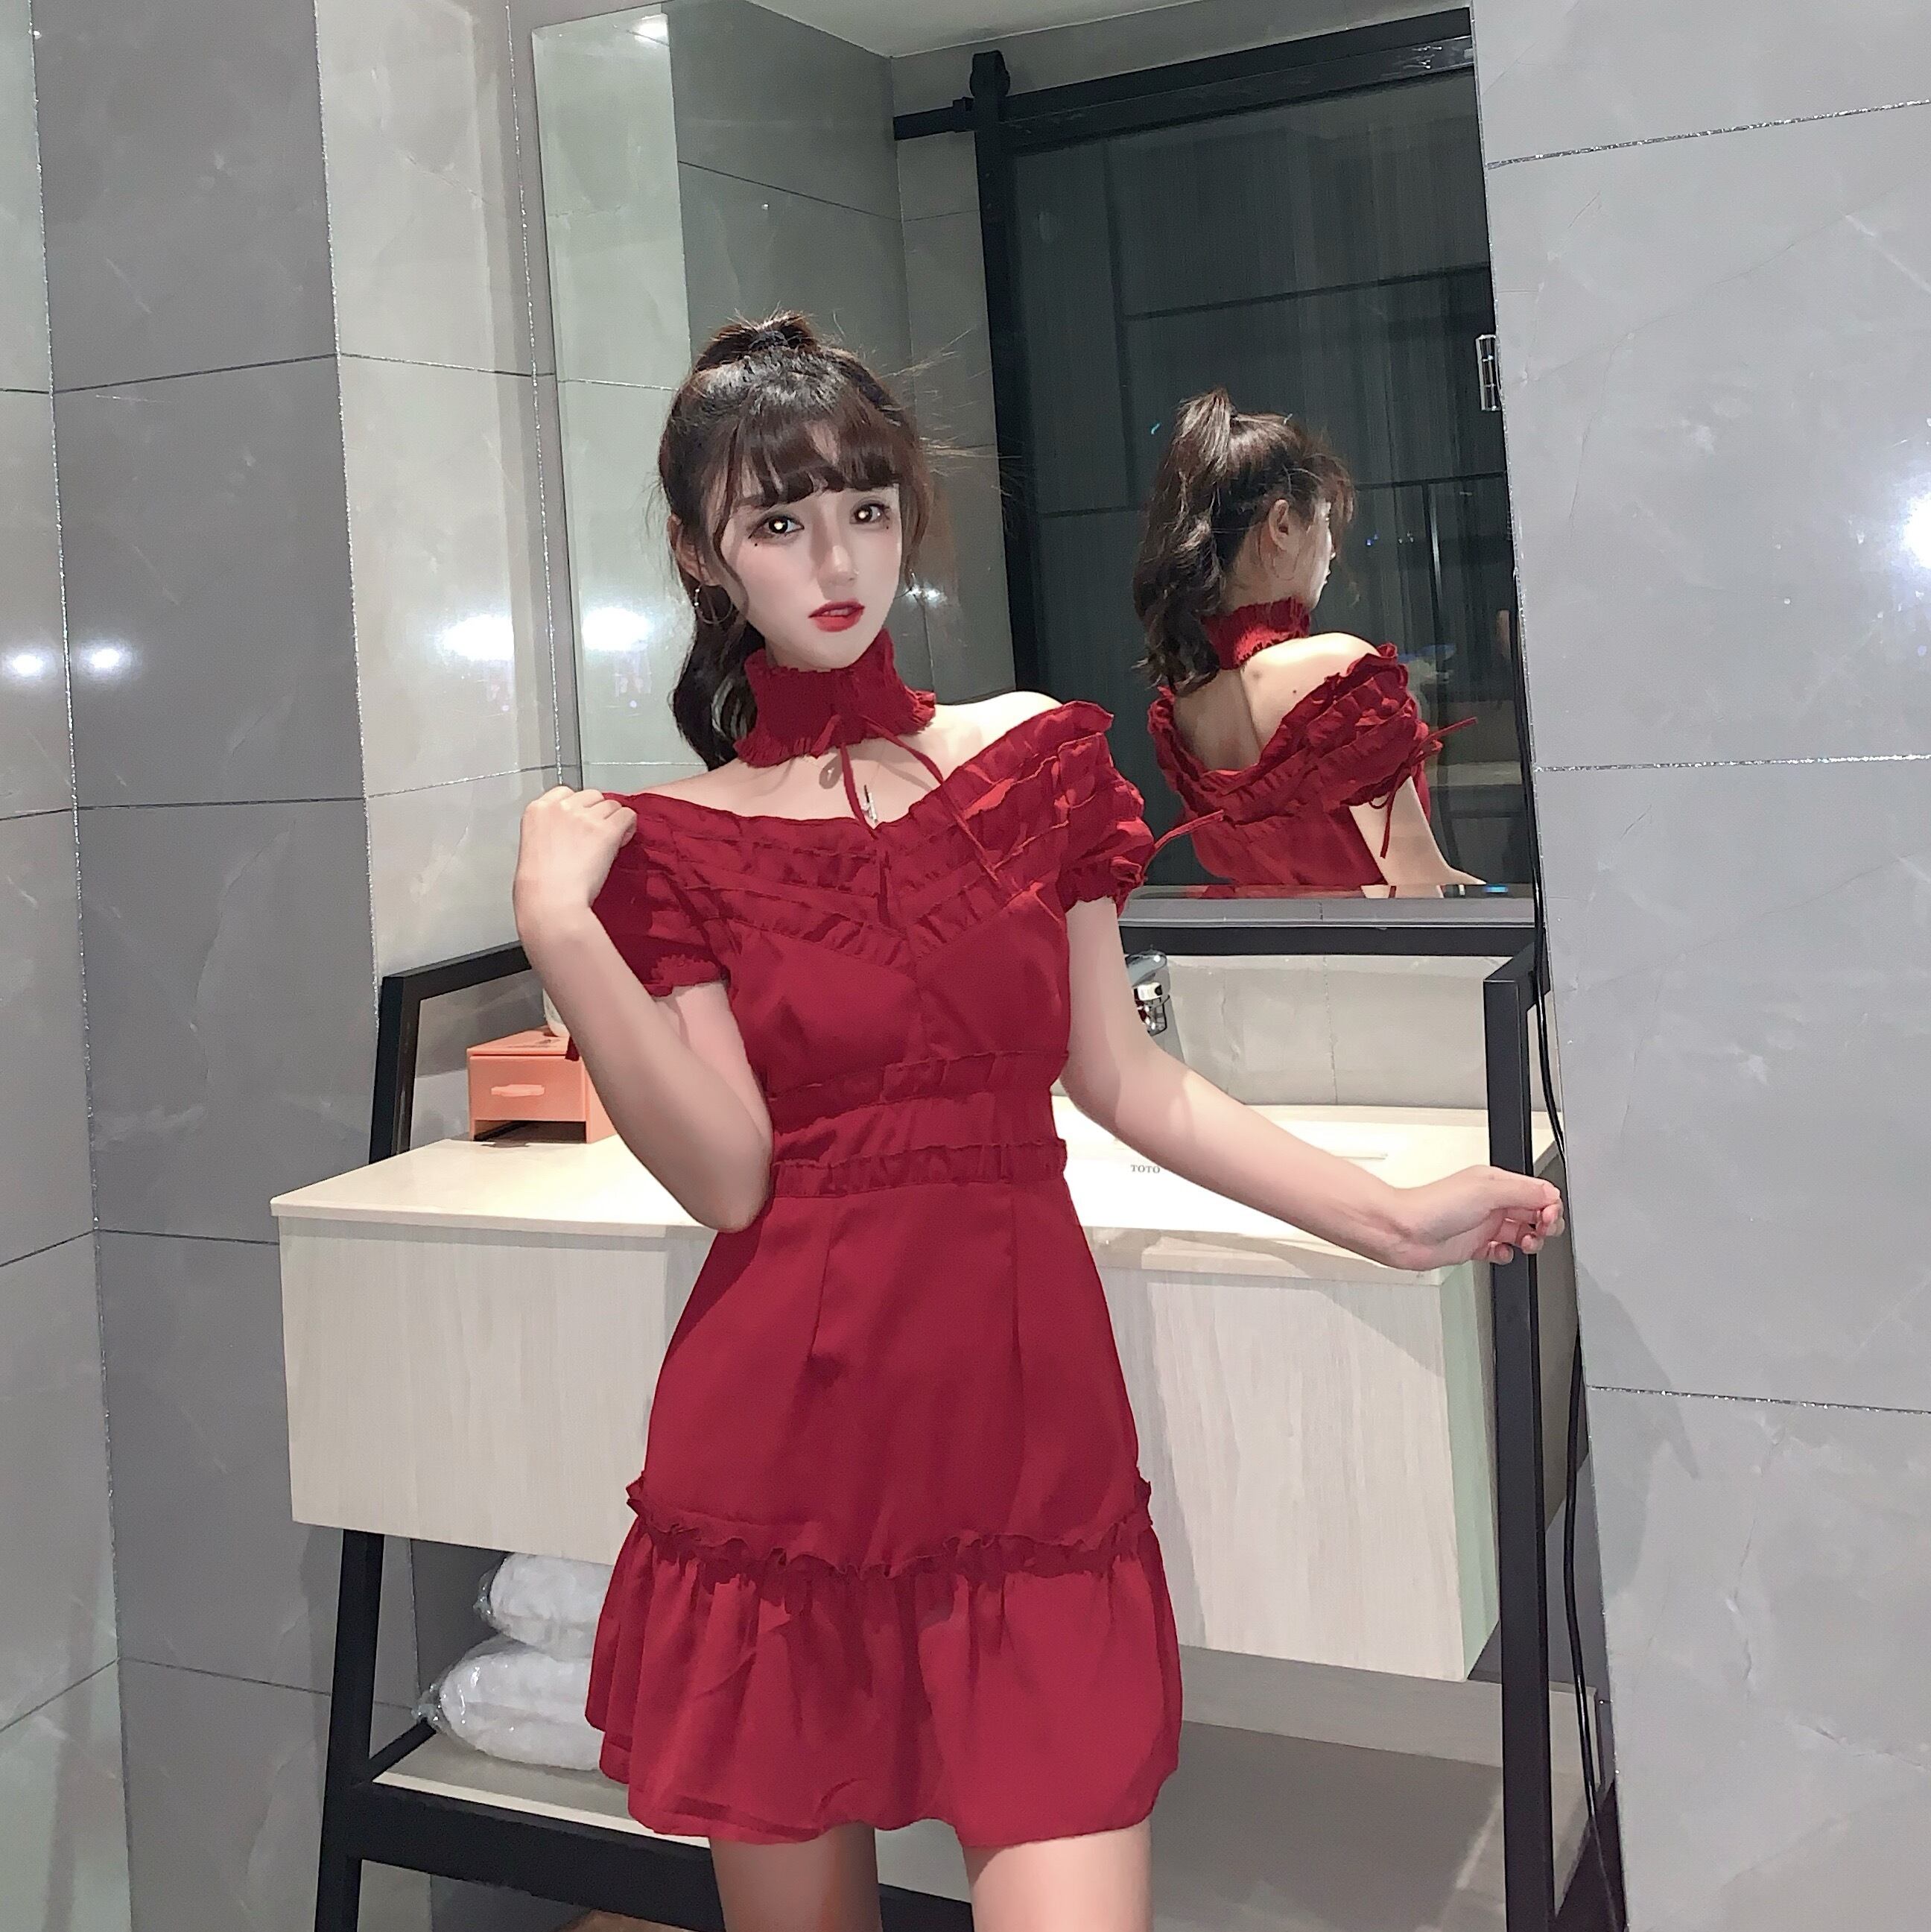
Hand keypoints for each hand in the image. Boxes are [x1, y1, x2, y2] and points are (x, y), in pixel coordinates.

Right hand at [512, 787, 635, 937]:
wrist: (551, 900)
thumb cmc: (540, 886)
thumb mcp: (534, 845)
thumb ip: (552, 829)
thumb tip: (575, 831)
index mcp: (537, 809)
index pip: (565, 792)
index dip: (578, 808)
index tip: (579, 826)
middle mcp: (561, 807)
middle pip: (592, 796)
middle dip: (597, 813)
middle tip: (596, 838)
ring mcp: (585, 816)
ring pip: (612, 805)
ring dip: (614, 821)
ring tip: (609, 844)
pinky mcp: (606, 830)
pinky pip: (628, 815)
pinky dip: (628, 828)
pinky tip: (621, 843)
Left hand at [1385, 1167, 1563, 1271]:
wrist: (1402, 1231)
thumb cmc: (1433, 1206)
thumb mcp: (1486, 1190)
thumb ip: (1522, 1192)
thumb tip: (1551, 1195)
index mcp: (1496, 1183)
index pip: (1537, 1192)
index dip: (1549, 1206)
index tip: (1548, 1218)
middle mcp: (1490, 1202)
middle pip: (1533, 1213)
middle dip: (1544, 1224)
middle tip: (1539, 1232)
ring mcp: (1482, 1225)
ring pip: (1520, 1233)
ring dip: (1530, 1241)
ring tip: (1524, 1244)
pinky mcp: (1473, 1245)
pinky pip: (1500, 1251)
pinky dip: (1506, 1255)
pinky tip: (1500, 1253)